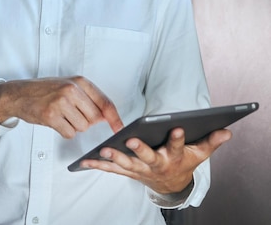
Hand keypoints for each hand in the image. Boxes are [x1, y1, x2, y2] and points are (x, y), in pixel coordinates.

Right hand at [0, 76, 122, 137]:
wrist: (18, 94)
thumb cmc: (44, 91)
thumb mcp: (67, 86)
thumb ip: (87, 98)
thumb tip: (106, 116)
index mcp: (79, 81)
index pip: (105, 102)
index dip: (115, 118)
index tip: (120, 128)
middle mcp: (71, 90)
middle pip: (94, 119)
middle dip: (85, 121)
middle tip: (70, 113)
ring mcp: (61, 102)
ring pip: (82, 127)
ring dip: (73, 126)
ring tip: (60, 115)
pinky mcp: (51, 115)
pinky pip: (69, 133)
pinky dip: (63, 131)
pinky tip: (54, 121)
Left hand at [81, 127, 232, 193]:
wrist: (171, 185)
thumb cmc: (184, 162)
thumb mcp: (199, 153)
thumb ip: (211, 141)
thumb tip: (227, 130)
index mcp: (173, 157)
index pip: (177, 146)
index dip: (177, 138)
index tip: (176, 127)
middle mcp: (156, 165)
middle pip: (147, 157)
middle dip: (139, 149)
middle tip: (129, 140)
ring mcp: (140, 170)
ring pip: (126, 164)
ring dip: (114, 158)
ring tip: (103, 150)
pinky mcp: (127, 172)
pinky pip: (111, 169)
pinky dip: (98, 165)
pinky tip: (85, 160)